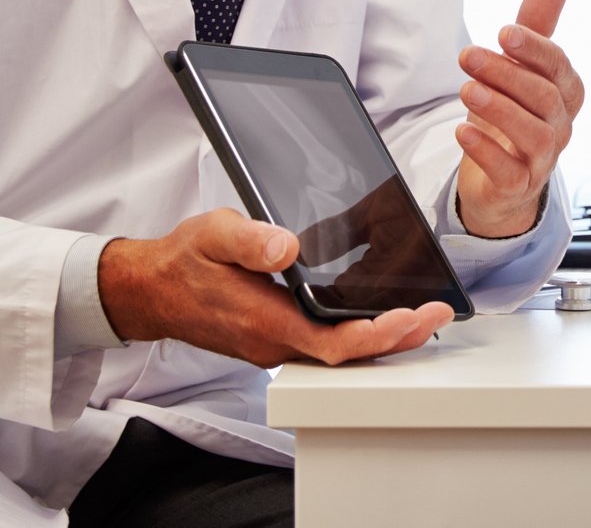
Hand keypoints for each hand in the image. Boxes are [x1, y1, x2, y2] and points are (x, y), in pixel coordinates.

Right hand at [98, 208, 453, 366]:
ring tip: (425, 316)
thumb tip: (287, 248)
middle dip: (397, 337)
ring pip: (340, 353)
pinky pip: (326, 345)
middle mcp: (275, 342)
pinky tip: (381, 317)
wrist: (151, 290)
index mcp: (264, 322)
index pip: (331, 342)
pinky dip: (360, 335)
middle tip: (439, 314)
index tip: (409, 317)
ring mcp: (276, 344)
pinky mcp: (277, 337)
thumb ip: (249, 241)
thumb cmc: (183, 262)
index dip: (375, 335)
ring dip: (384, 338)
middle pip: (348, 354)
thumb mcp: (212, 235)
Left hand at [454, 0, 584, 237]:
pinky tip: (462, 131)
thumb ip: (536, 25)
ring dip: (499, 109)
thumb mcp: (520, 67)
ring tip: (467, 90)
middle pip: (544, 97)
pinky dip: (486, 151)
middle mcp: (560, 124)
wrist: (501, 179)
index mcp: (565, 91)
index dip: (535, 48)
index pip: (558, 66)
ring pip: (533, 134)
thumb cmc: (513, 113)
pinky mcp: (518, 185)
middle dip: (506, 74)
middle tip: (468, 56)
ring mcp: (543, 158)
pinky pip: (509, 171)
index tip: (504, 32)